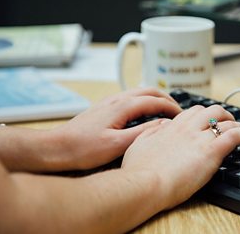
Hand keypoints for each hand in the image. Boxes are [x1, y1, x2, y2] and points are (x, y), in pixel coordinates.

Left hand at [51, 88, 181, 169]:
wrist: (57, 147)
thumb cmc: (83, 149)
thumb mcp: (117, 144)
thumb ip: (143, 132)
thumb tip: (163, 124)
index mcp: (122, 106)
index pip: (155, 101)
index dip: (172, 108)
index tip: (183, 116)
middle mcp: (116, 99)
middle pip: (149, 90)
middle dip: (166, 98)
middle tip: (178, 111)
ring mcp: (109, 102)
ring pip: (139, 92)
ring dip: (155, 98)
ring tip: (165, 110)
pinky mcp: (103, 107)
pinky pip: (129, 97)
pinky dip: (143, 101)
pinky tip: (143, 113)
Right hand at [120, 104, 239, 209]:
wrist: (144, 184)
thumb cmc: (138, 171)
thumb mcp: (139, 145)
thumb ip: (151, 133)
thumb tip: (161, 126)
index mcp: (171, 127)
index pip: (192, 113)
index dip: (203, 116)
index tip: (208, 122)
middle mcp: (187, 128)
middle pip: (212, 110)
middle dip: (223, 115)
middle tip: (229, 123)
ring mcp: (200, 137)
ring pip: (226, 120)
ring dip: (238, 123)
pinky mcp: (212, 150)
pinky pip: (237, 135)